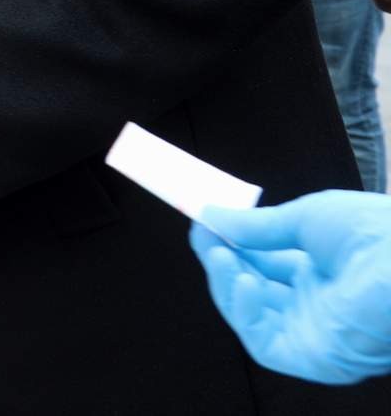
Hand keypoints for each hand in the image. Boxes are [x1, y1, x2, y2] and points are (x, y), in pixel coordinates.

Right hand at [191, 190, 390, 385]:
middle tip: (202, 233)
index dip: (233, 243)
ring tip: (218, 253)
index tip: (206, 221)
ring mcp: (314, 334)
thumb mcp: (309, 218)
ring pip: (252, 318)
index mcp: (324, 274)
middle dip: (223, 261)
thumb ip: (259, 226)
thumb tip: (213, 217)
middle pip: (253, 290)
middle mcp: (317, 306)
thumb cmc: (376, 235)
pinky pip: (263, 343)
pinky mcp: (313, 358)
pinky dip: (244, 313)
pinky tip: (243, 281)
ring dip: (227, 284)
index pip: (265, 263)